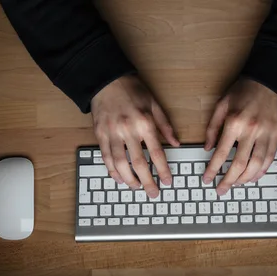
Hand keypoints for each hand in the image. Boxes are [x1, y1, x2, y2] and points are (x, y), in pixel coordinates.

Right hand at [91, 75, 178, 197]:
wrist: (106, 80)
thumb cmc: (132, 90)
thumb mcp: (154, 104)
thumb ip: (165, 126)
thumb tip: (176, 144)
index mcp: (144, 123)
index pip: (156, 153)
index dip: (163, 170)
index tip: (167, 181)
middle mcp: (128, 130)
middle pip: (138, 163)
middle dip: (147, 181)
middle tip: (153, 193)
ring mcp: (112, 133)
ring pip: (120, 164)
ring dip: (129, 179)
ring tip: (136, 187)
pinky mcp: (100, 134)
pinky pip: (106, 157)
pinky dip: (112, 171)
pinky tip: (119, 178)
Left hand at [202, 78, 276, 194]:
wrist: (271, 80)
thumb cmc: (244, 91)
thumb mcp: (222, 104)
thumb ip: (212, 127)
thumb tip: (207, 148)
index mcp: (235, 122)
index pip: (221, 153)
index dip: (213, 169)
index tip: (207, 179)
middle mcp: (252, 130)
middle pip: (239, 164)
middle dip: (228, 180)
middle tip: (221, 190)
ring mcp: (267, 134)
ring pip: (257, 165)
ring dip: (245, 179)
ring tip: (236, 185)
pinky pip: (270, 159)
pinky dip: (261, 171)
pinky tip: (253, 177)